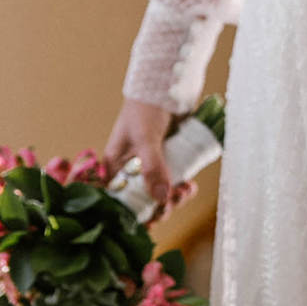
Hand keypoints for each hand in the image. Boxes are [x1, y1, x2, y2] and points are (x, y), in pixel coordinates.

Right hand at [104, 94, 196, 221]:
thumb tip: (160, 199)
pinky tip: (190, 186)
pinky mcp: (172, 160)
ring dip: (174, 199)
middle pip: (143, 201)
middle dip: (159, 207)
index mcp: (116, 165)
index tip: (149, 222)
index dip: (132, 215)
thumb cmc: (146, 107)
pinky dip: (182, 188)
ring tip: (186, 191)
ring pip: (161, 194)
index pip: (119, 199)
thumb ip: (152, 167)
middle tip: (172, 204)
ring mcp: (153, 165)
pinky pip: (175, 182)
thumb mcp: (145, 138)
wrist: (169, 82)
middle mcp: (132, 169)